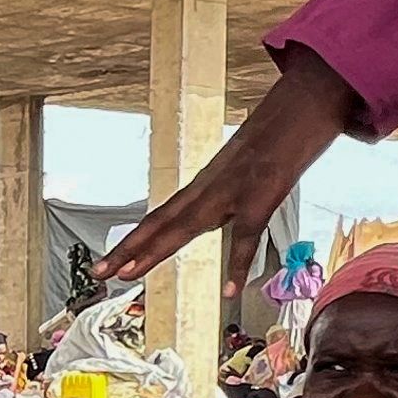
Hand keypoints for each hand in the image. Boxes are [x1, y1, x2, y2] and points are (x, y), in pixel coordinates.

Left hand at [97, 51, 365, 285]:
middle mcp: (209, 188)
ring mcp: (232, 191)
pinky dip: (237, 264)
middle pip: (161, 223)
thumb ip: (228, 193)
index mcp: (204, 185)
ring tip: (129, 276)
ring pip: (186, 227)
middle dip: (128, 249)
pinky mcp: (261, 196)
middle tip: (98, 272)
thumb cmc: (276, 139)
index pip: (160, 217)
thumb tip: (218, 214)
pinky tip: (229, 292)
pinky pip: (246, 236)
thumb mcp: (244, 169)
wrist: (300, 105)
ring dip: (155, 251)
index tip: (107, 261)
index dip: (134, 240)